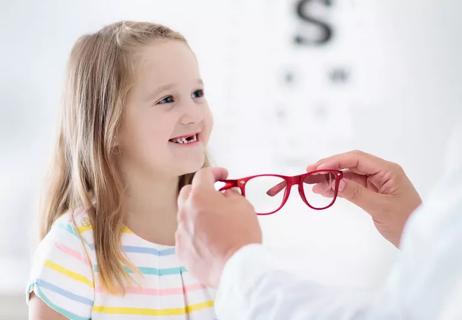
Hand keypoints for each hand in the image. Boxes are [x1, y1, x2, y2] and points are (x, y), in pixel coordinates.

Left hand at [175, 167, 261, 287]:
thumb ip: (232, 195)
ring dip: (198, 214)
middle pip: (188, 193)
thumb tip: (226, 195)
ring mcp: (181, 232)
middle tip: (215, 196)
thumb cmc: (241, 236)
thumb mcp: (244, 206)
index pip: (203, 175)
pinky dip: (195, 234)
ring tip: (215, 223)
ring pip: (186, 216)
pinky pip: (185, 236)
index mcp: (200, 197)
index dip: (215, 172)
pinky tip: (209, 241)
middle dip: (200, 191)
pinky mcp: (181, 250)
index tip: (223, 175)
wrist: (236, 267)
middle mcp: (185, 212)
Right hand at [308, 150, 421, 246]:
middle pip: (351, 165)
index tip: (317, 168)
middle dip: (330, 168)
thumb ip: (357, 193)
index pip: (357, 159)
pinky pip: (352, 187)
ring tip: (313, 185)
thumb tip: (335, 182)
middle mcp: (381, 173)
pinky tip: (325, 191)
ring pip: (349, 176)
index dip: (335, 161)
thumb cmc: (406, 222)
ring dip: (331, 179)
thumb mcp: (381, 208)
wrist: (420, 239)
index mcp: (388, 171)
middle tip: (309, 174)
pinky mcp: (372, 193)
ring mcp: (377, 183)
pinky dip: (338, 189)